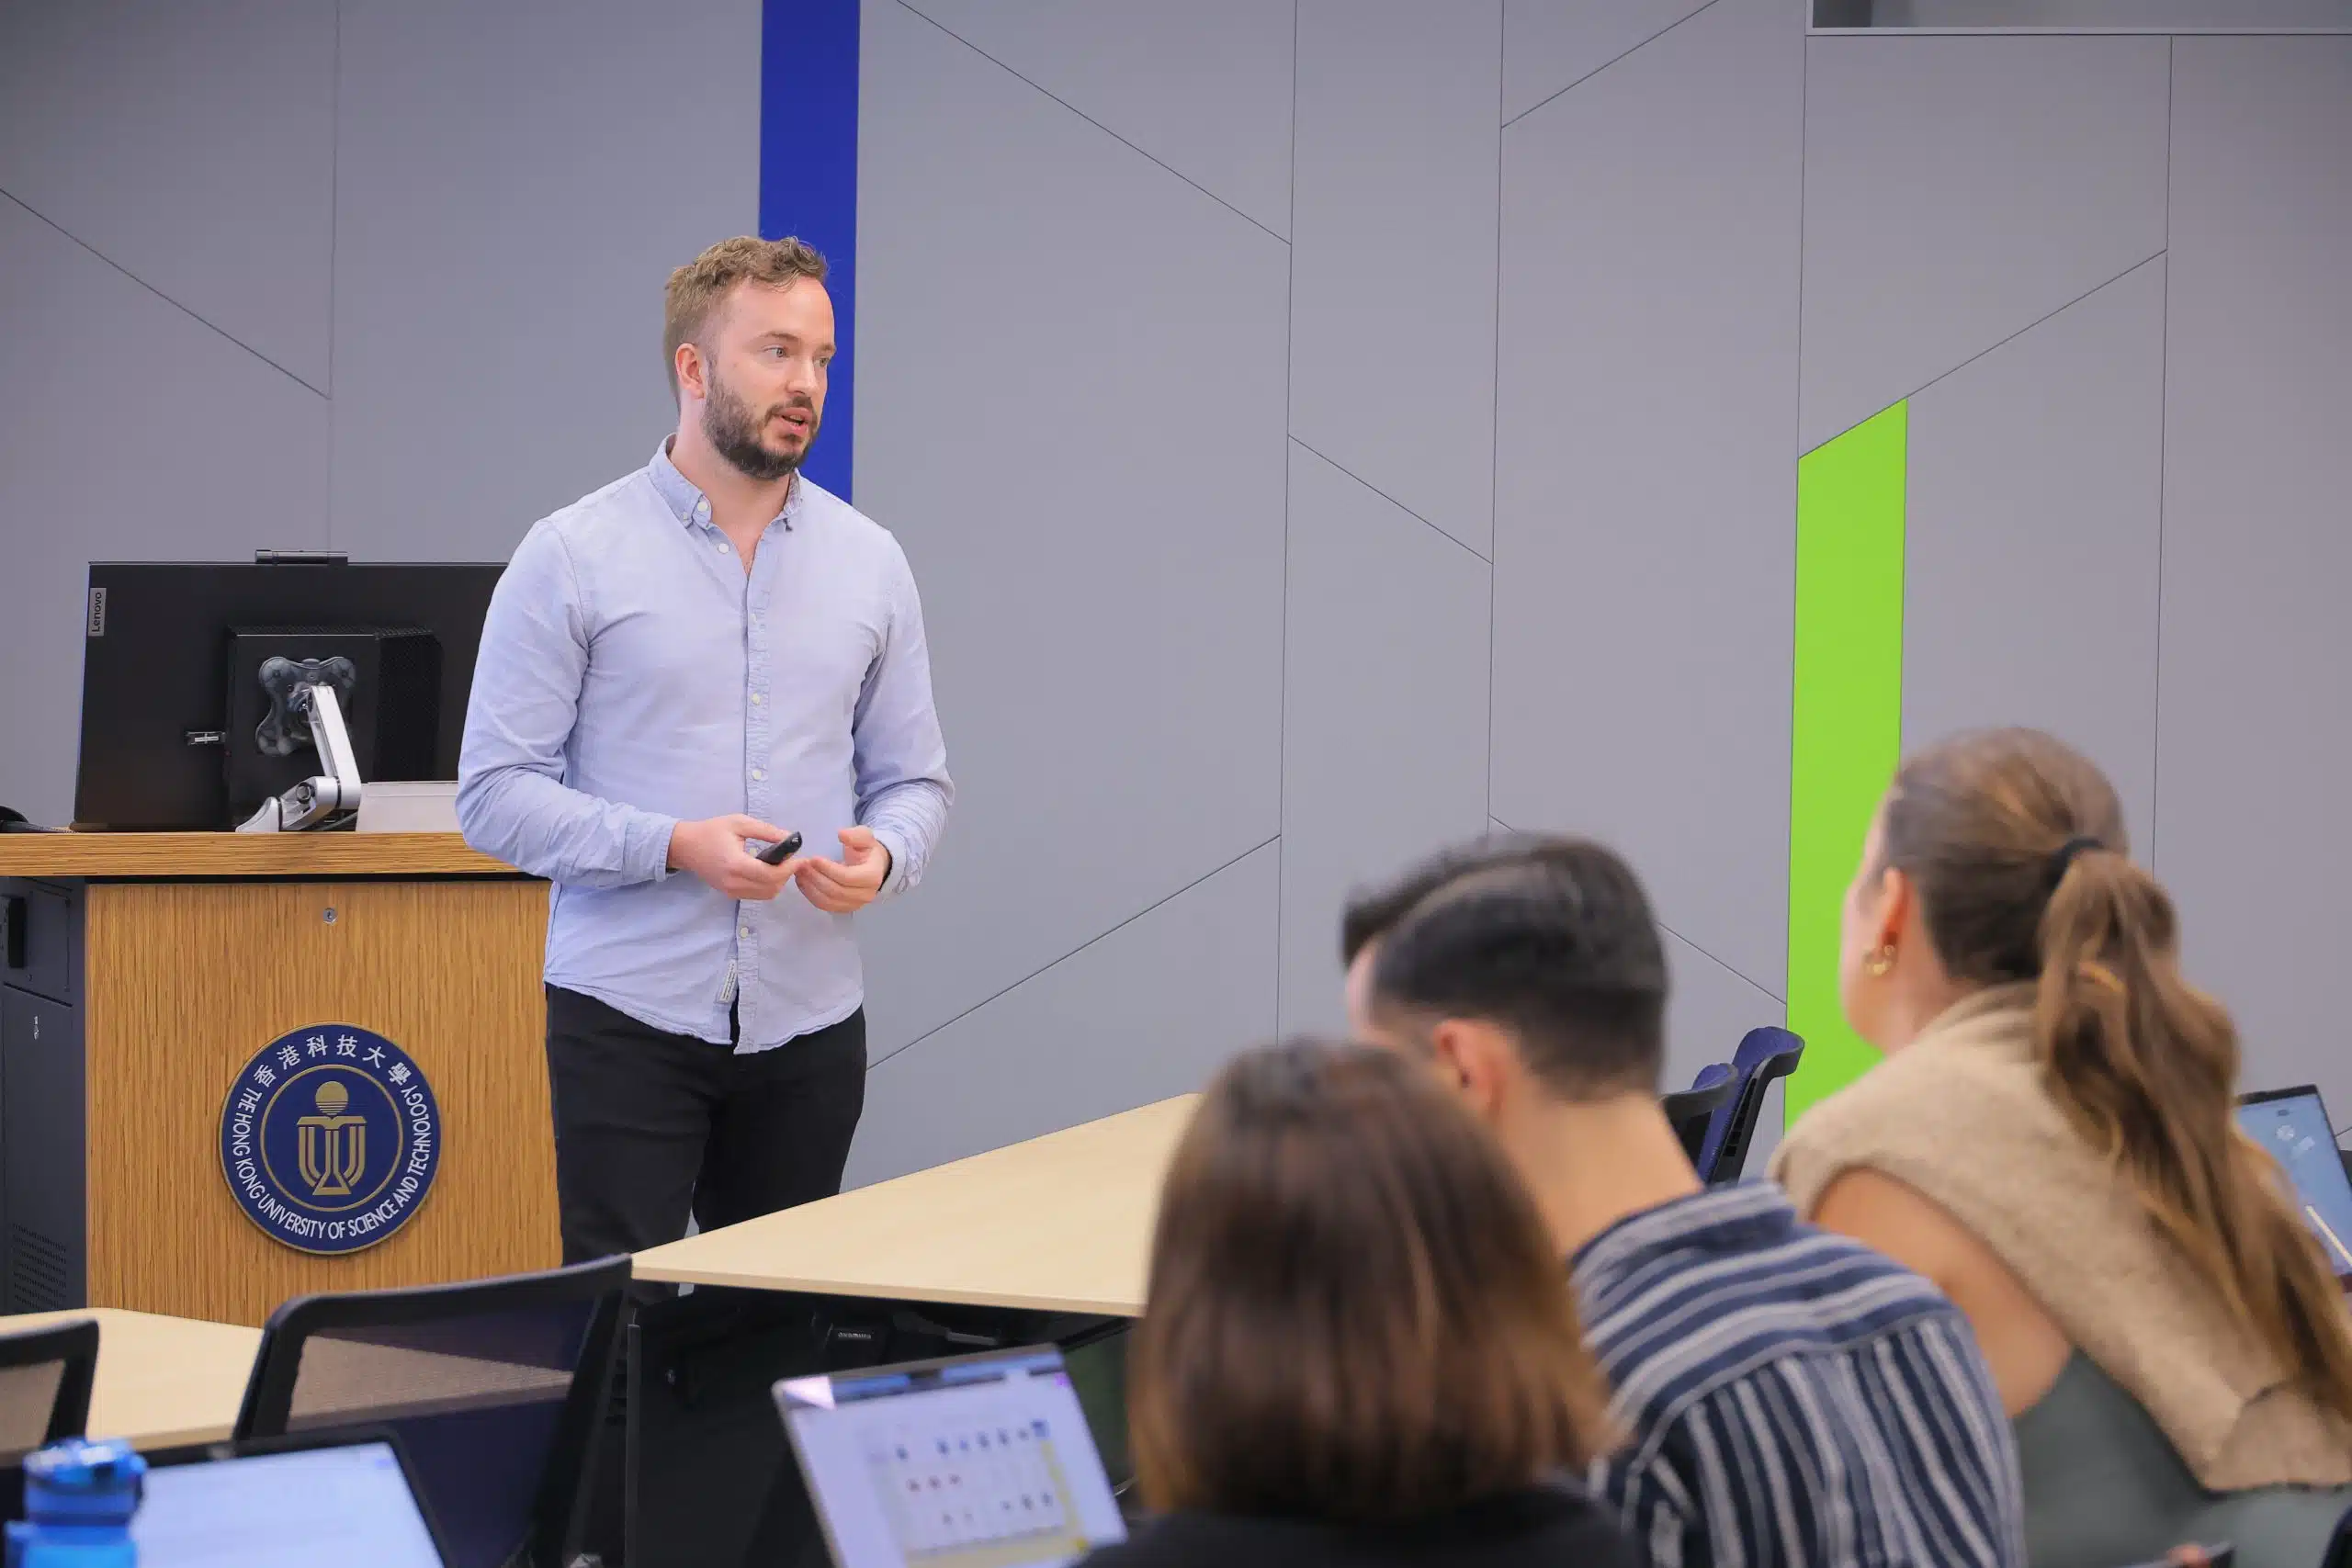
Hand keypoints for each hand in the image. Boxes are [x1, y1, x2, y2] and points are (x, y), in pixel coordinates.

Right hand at [666, 815, 801, 900]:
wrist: (686, 846)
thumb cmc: (712, 831)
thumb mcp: (740, 823)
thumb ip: (767, 831)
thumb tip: (791, 839)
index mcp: (735, 864)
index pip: (770, 875)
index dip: (789, 869)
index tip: (799, 858)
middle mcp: (733, 883)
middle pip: (771, 888)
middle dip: (786, 875)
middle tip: (791, 860)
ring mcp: (731, 891)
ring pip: (766, 895)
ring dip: (778, 882)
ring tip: (780, 864)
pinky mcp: (730, 894)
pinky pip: (757, 895)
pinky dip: (768, 886)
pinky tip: (767, 870)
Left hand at [793, 825, 891, 913]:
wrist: (873, 867)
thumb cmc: (866, 850)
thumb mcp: (865, 837)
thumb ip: (855, 835)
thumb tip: (842, 834)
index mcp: (872, 877)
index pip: (848, 877)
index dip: (829, 869)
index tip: (814, 859)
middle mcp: (866, 895)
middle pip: (836, 891)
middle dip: (816, 878)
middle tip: (802, 865)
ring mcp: (854, 905)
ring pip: (828, 901)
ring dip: (810, 887)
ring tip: (800, 872)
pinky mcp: (843, 909)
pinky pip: (824, 905)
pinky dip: (810, 895)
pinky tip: (803, 882)